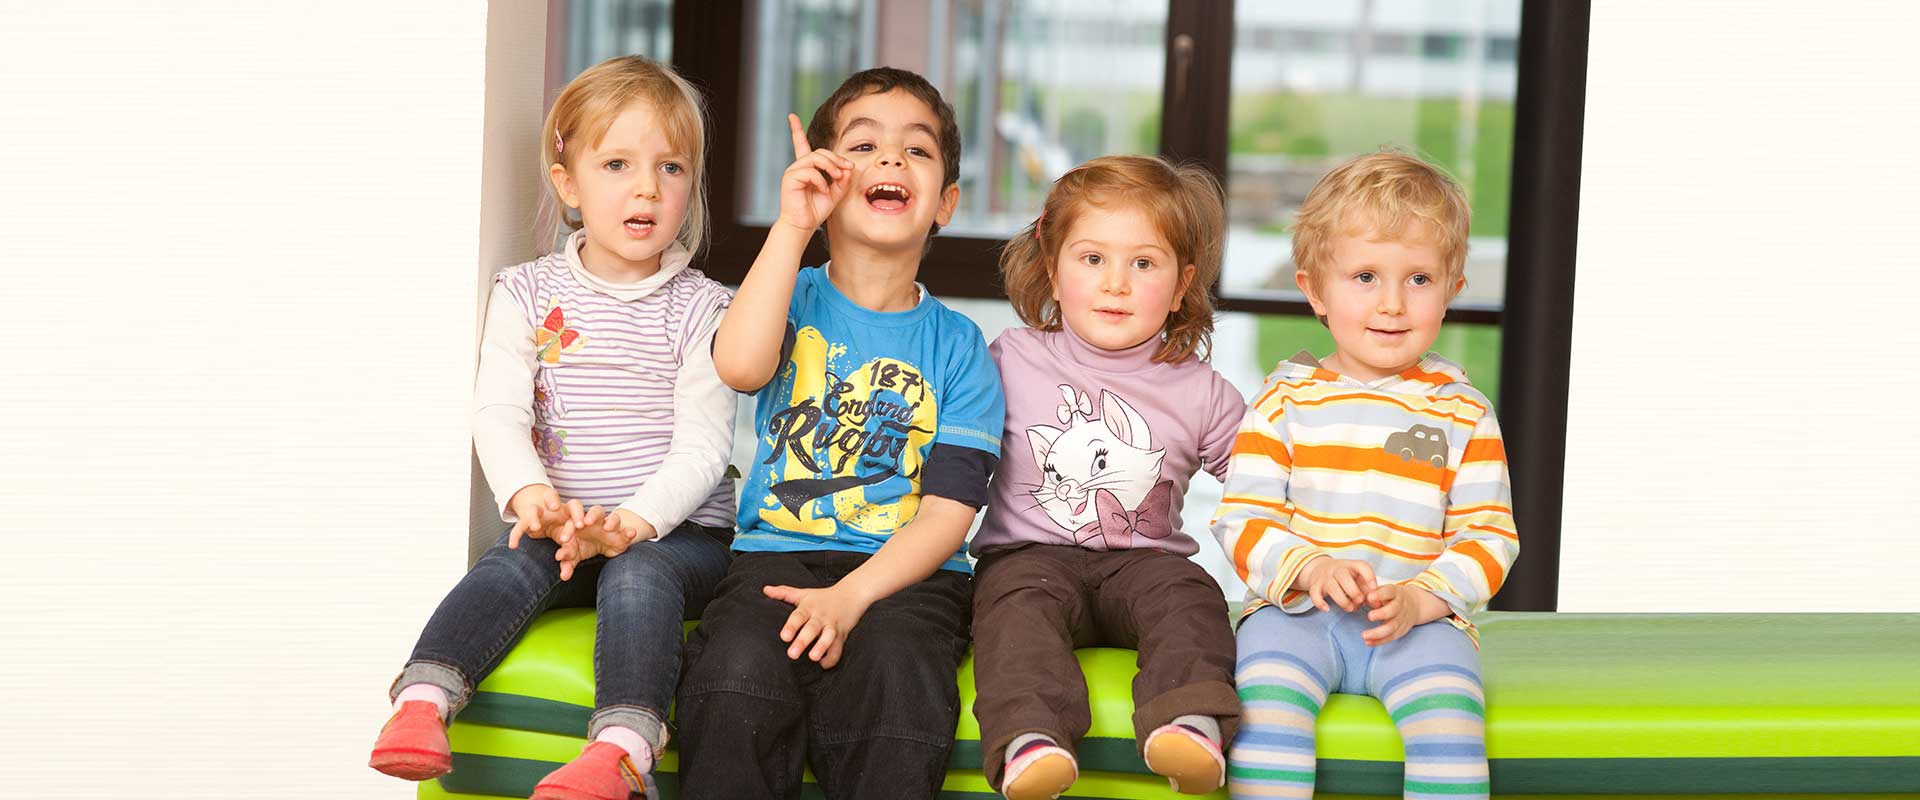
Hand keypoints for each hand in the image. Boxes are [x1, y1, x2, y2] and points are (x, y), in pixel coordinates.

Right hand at [506, 484, 585, 548]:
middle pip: (552, 500)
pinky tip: (513, 545)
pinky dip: (515, 535)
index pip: (574, 506)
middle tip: (559, 525)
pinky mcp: (524, 521)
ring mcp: (537, 513)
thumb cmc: (562, 535)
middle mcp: (551, 509)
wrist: (543, 523)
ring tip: (535, 527)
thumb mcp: (569, 543)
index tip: (581, 526)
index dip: (578, 514)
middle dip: (553, 506)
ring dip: (533, 518)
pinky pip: (519, 527)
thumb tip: (565, 574)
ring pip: (533, 510)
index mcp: (568, 510)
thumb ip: (568, 555)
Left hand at [553, 507, 653, 580]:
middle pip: (594, 512)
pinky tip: (631, 533)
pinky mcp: (622, 534)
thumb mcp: (574, 556)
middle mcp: (595, 521)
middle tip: (585, 523)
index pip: (572, 523)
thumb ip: (568, 564)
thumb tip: (564, 576)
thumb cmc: (583, 547)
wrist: (602, 545)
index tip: (564, 540)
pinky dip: (629, 531)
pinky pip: (627, 530)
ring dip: (611, 521)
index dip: (567, 530)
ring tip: (608, 527)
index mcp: (578, 524)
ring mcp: (609, 526)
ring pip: (613, 518)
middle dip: (590, 516)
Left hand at [762, 582, 873, 668]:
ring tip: (813, 657)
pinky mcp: (842, 635)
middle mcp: (821, 617)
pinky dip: (832, 658)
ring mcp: (832, 626)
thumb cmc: (824, 597)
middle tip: (792, 654)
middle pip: (812, 629)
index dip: (791, 626)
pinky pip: (838, 649)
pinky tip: (822, 664)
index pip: (799, 616)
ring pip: (828, 638)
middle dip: (803, 641)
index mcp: (809, 607)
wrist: (852, 594)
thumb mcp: (804, 593)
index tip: (784, 637)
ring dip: (821, 648)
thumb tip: (765, 590)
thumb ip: (784, 593)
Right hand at [776, 113, 852, 233]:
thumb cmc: (817, 209)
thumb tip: (848, 168)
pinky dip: (821, 180)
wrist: (803, 225)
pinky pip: (811, 171)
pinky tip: (824, 190)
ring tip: (837, 178)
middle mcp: (798, 166)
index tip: (792, 116)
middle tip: (848, 169)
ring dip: (831, 166)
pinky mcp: (791, 178)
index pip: (801, 144)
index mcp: (807, 167)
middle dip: (837, 158)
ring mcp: (793, 171)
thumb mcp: (836, 193)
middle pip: (820, 151)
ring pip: (816, 158)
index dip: (796, 130)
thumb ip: (842, 180)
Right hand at [1301, 558, 1377, 612]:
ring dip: (1342, 600)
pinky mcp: (1315, 586)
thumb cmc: (1346, 577)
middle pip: (1344, 576)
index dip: (1369, 576)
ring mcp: (1325, 577)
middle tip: (1360, 601)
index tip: (1374, 588)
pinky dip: (1320, 602)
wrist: (1320, 568)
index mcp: (1351, 565)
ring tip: (1350, 608)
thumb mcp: (1358, 578)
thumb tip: (1379, 605)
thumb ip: (1368, 591)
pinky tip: (1327, 609)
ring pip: (1331, 587)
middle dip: (1354, 591)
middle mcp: (1337, 569)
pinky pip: (1315, 594)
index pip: (1361, 566)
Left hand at [1361, 583, 1443, 646]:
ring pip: (1392, 627)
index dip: (1380, 594)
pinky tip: (1368, 642)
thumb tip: (1362, 598)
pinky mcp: (1401, 630)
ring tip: (1364, 636)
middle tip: (1370, 616)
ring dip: (1378, 633)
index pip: (1389, 592)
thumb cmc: (1392, 596)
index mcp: (1395, 592)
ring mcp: (1402, 619)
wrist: (1414, 604)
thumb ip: (1374, 593)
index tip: (1369, 597)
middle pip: (1393, 610)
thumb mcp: (1385, 590)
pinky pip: (1391, 637)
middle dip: (1382, 614)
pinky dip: (1379, 641)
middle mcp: (1400, 605)